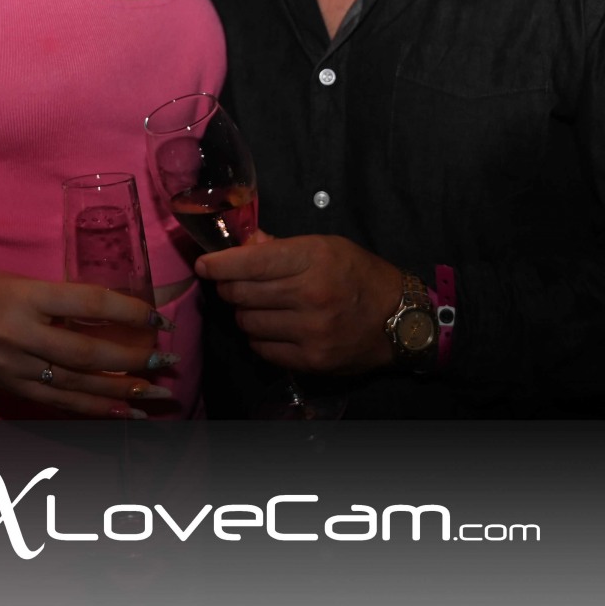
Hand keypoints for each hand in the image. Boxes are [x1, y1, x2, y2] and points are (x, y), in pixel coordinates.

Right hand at [0, 270, 178, 418]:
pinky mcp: (10, 389)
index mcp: (27, 297)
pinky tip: (123, 412)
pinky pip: (59, 403)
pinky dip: (94, 409)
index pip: (89, 304)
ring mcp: (13, 368)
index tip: (158, 318)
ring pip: (77, 386)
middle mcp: (19, 335)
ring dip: (121, 392)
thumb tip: (123, 316)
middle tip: (168, 362)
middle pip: (87, 354)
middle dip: (133, 361)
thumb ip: (68, 301)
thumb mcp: (28, 283)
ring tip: (156, 394)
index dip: (128, 312)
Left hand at [193, 234, 400, 374]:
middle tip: (233, 283)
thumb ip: (283, 246)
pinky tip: (273, 327)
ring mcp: (310, 331)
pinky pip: (262, 349)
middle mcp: (310, 295)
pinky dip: (259, 337)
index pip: (250, 262)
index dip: (219, 264)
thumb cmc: (361, 275)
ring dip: (245, 313)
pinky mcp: (310, 361)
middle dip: (229, 287)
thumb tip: (245, 244)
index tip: (204, 264)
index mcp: (313, 259)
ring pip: (247, 323)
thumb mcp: (327, 246)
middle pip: (241, 293)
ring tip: (259, 306)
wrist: (400, 319)